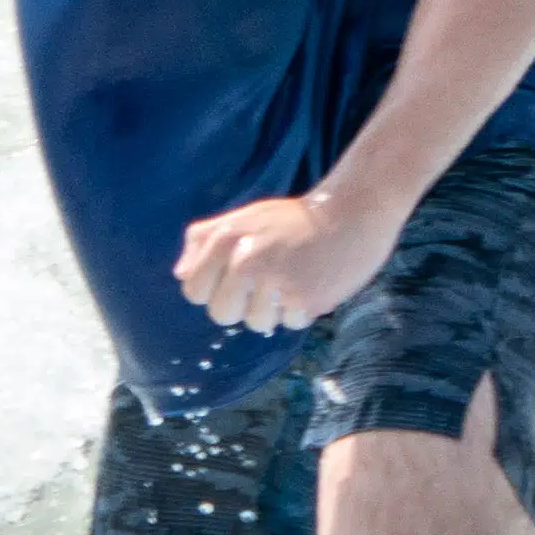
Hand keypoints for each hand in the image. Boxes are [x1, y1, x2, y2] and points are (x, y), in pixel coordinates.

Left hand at [175, 188, 404, 335]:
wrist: (353, 211)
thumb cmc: (296, 218)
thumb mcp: (245, 216)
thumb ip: (203, 239)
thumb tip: (180, 274)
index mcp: (226, 239)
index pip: (194, 290)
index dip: (214, 290)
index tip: (238, 279)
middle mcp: (246, 261)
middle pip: (222, 314)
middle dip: (242, 307)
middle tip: (268, 285)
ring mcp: (276, 281)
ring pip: (257, 323)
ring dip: (276, 310)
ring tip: (295, 282)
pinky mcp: (305, 298)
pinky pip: (290, 323)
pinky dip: (302, 311)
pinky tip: (314, 284)